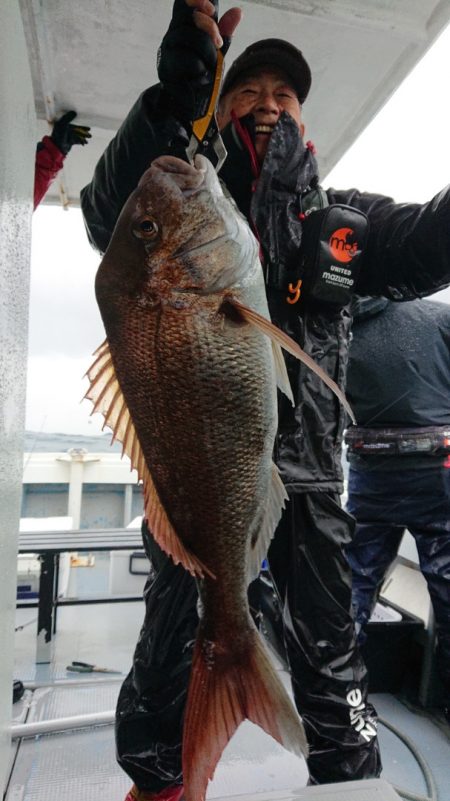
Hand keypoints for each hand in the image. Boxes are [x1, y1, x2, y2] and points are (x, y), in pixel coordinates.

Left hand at [51, 111, 90, 155]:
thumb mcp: (62, 124)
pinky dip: (81, 141)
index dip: (79, 122)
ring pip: (78, 134)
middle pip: (77, 128)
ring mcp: (68, 136)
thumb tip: (74, 112)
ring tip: (89, 137)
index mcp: (63, 124)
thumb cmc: (58, 135)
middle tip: (89, 130)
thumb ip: (68, 118)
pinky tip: (85, 143)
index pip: (73, 121)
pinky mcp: (70, 142)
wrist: (58, 148)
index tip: (85, 121)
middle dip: (83, 130)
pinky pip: (77, 140)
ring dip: (84, 136)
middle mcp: (65, 129)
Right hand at [157, 0, 240, 122]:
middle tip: (218, 42)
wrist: (189, 105)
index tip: (212, 10)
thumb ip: (223, 33)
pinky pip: (188, 60)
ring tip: (210, 64)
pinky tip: (200, 75)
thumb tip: (237, 12)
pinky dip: (200, 68)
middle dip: (209, 26)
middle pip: (189, 17)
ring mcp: (167, 53)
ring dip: (207, 51)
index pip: (183, 4)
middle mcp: (171, 36)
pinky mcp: (167, 70)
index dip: (196, 1)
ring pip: (189, 38)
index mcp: (182, 28)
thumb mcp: (215, 52)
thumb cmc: (201, 76)